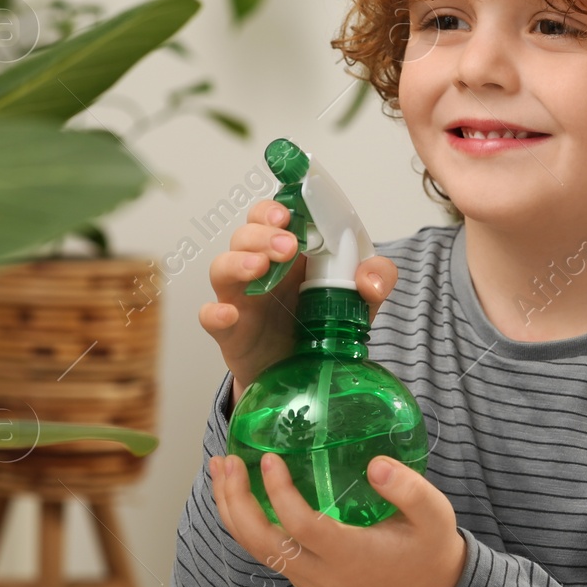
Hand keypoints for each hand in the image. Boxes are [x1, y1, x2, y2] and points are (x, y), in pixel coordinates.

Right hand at [200, 198, 397, 400]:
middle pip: (245, 234)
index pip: (273, 216)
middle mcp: (261, 269)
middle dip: (262, 234)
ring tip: (261, 267)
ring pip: (222, 267)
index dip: (274, 208)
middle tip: (287, 246)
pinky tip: (228, 314)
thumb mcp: (360, 301)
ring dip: (239, 261)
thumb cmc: (322, 325)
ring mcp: (242, 298)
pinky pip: (210, 316)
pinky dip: (214, 313)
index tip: (288, 213)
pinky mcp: (230, 331)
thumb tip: (370, 281)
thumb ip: (376, 280)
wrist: (303, 377)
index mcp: (290, 253)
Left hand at [208, 450, 466, 586]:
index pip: (302, 527)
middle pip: (262, 543)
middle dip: (237, 502)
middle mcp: (321, 573)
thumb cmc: (428, 544)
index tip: (270, 458)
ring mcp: (308, 578)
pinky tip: (236, 489)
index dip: (280, 494)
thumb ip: (408, 489)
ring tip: (220, 468)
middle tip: (227, 460)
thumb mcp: (435, 513)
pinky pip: (262, 550)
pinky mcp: (303, 574)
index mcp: (351, 555)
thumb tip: (376, 464)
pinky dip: (242, 520)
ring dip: (231, 509)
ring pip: (255, 549)